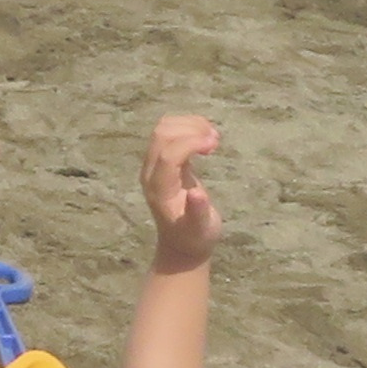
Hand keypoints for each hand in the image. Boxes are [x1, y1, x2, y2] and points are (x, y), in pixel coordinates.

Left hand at [142, 112, 225, 262]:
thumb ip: (198, 212)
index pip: (168, 153)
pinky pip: (169, 131)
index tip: (215, 145)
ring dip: (189, 124)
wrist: (181, 243)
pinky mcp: (163, 160)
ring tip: (213, 137)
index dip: (191, 142)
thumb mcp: (201, 230)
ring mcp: (154, 164)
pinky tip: (206, 137)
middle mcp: (151, 173)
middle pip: (161, 134)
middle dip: (190, 129)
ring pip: (164, 128)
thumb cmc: (194, 237)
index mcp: (160, 189)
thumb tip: (197, 194)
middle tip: (215, 140)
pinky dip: (188, 126)